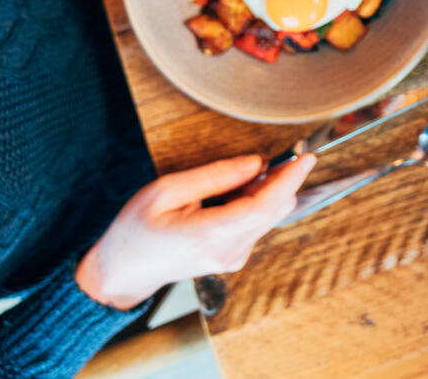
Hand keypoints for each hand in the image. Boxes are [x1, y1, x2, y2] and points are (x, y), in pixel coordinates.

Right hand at [75, 154, 314, 308]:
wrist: (120, 271)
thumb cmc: (135, 230)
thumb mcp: (166, 191)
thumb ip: (215, 176)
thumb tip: (256, 164)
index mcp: (209, 236)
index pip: (264, 207)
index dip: (289, 180)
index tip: (306, 158)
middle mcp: (227, 252)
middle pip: (273, 210)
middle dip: (282, 180)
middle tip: (277, 155)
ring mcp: (232, 258)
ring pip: (269, 217)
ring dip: (267, 191)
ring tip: (236, 178)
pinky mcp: (233, 257)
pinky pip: (257, 224)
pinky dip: (256, 203)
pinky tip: (233, 194)